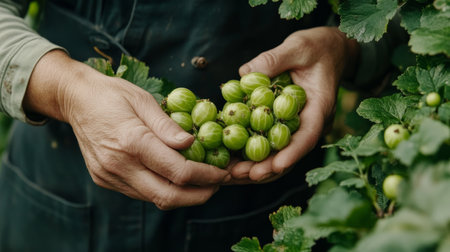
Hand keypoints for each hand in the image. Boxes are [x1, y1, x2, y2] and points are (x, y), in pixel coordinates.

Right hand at [24, 50, 229, 208]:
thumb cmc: (113, 94)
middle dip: (198, 195)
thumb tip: (192, 142)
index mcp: (132, 141)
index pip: (178, 171)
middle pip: (167, 196)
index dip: (206, 175)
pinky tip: (174, 177)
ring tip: (200, 181)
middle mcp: (119, 164)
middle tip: (216, 185)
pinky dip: (162, 189)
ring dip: (181, 195)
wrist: (76, 100)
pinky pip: (140, 193)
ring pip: (153, 198)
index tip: (222, 173)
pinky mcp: (104, 179)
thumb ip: (167, 126)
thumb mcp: (144, 101)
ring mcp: (109, 175)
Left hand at [227, 27, 358, 183]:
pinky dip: (253, 150)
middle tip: (242, 175)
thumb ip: (274, 59)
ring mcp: (298, 125)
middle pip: (290, 152)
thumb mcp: (298, 46)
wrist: (329, 51)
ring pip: (279, 152)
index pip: (308, 135)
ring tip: (232, 174)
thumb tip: (244, 73)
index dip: (292, 153)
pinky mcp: (285, 122)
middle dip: (267, 168)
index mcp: (319, 106)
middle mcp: (310, 122)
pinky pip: (271, 140)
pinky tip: (232, 157)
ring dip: (258, 165)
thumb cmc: (317, 47)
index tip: (276, 167)